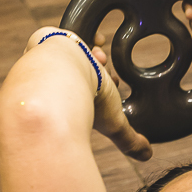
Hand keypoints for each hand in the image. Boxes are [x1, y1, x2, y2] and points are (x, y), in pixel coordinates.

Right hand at [24, 27, 152, 160]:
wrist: (56, 77)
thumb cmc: (82, 104)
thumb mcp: (114, 123)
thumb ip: (129, 140)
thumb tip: (147, 156)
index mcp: (71, 99)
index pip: (91, 89)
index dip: (105, 84)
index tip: (114, 81)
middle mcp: (57, 81)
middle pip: (83, 70)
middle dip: (98, 67)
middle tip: (105, 65)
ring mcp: (48, 62)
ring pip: (74, 53)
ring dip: (92, 53)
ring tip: (101, 55)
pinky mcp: (44, 41)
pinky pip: (62, 36)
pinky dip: (83, 36)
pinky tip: (99, 38)